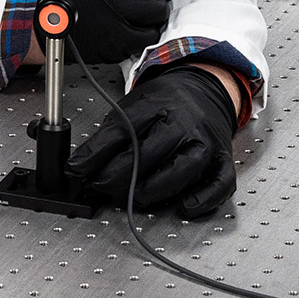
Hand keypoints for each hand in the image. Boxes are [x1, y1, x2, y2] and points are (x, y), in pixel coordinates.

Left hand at [67, 64, 237, 217]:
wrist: (205, 90)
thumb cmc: (166, 103)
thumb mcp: (133, 106)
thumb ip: (109, 134)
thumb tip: (79, 165)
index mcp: (157, 104)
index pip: (121, 131)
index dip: (94, 155)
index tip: (75, 170)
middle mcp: (183, 123)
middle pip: (146, 155)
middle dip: (115, 177)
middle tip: (98, 186)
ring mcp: (205, 142)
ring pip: (180, 172)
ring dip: (150, 191)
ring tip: (131, 195)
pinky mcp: (222, 160)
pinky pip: (218, 185)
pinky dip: (201, 200)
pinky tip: (183, 206)